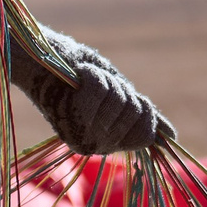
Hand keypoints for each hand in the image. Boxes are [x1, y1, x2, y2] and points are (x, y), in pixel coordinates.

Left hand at [11, 28, 167, 153]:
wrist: (35, 59)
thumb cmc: (74, 72)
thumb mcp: (116, 94)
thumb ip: (141, 116)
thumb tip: (171, 138)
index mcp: (103, 143)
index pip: (147, 133)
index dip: (141, 106)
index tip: (118, 94)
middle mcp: (94, 147)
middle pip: (137, 114)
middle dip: (122, 90)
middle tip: (94, 86)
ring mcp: (82, 135)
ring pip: (121, 100)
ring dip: (106, 80)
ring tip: (82, 80)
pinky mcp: (69, 118)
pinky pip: (102, 91)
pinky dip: (93, 73)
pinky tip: (77, 76)